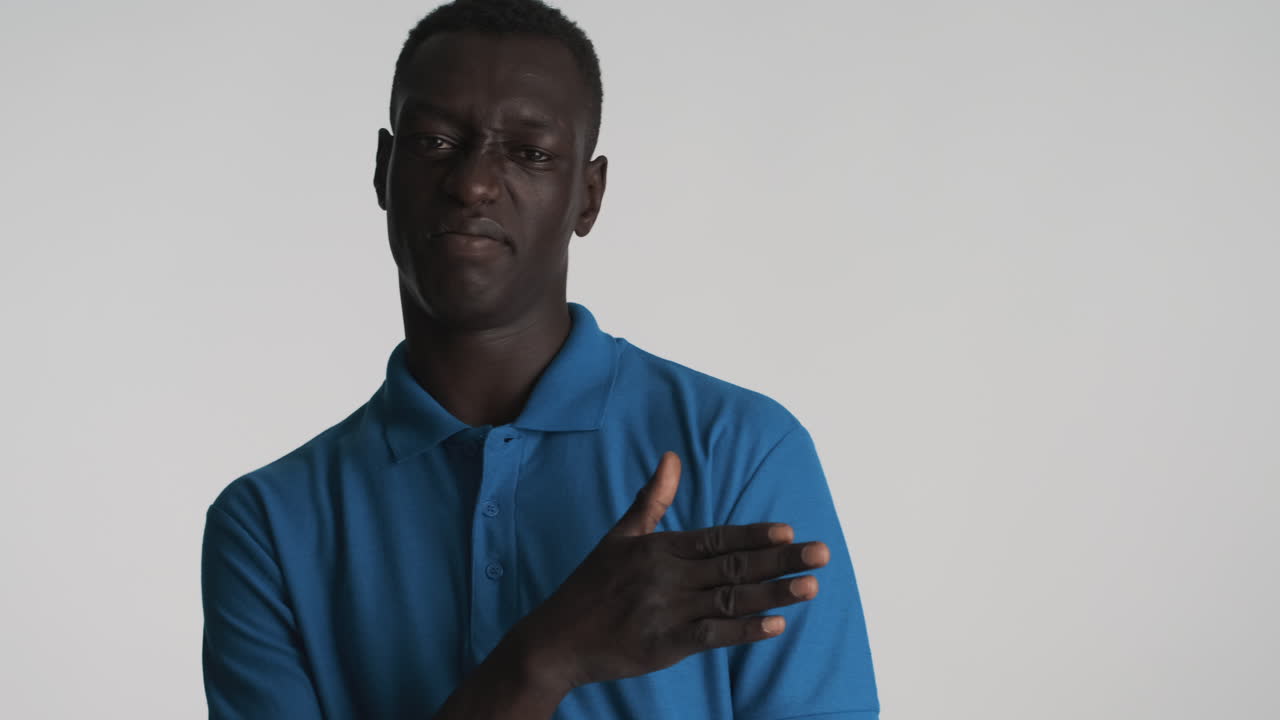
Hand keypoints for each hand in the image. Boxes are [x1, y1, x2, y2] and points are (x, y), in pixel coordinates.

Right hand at [509, 451, 829, 691]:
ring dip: (774, 593)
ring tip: (811, 587)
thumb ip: (652, 499)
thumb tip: (673, 457)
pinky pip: (713, 635)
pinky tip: (775, 626)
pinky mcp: (665, 644)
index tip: (789, 531)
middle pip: (733, 565)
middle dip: (781, 560)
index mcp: (659, 548)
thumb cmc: (591, 586)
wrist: (557, 639)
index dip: (755, 536)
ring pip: (731, 599)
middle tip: (821, 553)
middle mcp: (667, 576)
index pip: (717, 538)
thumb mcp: (619, 537)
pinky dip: (744, 630)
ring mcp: (667, 611)